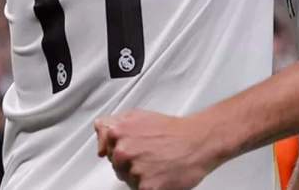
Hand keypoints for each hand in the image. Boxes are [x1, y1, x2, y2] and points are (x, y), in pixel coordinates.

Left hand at [94, 110, 221, 189]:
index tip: (134, 148)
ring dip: (140, 175)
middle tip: (151, 155)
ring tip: (158, 164)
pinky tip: (161, 174)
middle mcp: (123, 151)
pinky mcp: (147, 187)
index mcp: (119, 132)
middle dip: (130, 163)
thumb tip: (99, 140)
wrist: (198, 141)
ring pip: (128, 180)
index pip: (105, 149)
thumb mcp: (138, 116)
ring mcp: (134, 170)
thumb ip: (113, 125)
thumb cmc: (174, 130)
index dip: (121, 149)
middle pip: (117, 166)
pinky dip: (151, 185)